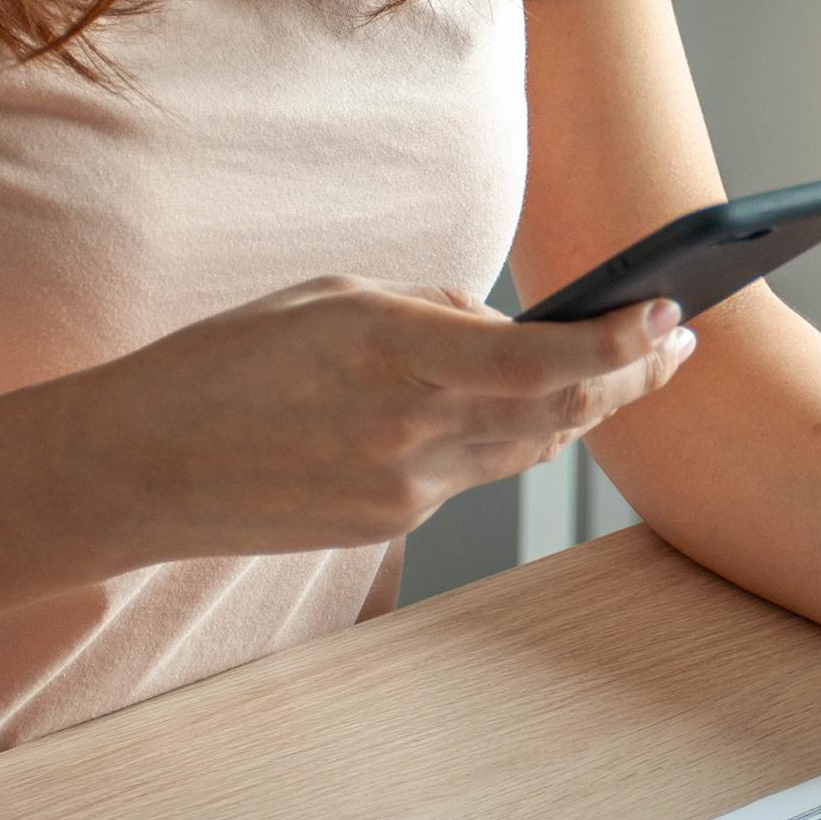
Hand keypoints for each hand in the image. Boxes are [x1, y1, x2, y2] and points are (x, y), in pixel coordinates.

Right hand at [54, 275, 695, 562]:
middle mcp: (412, 428)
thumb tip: (509, 327)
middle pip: (561, 412)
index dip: (617, 343)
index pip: (540, 358)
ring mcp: (405, 487)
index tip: (669, 316)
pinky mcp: (393, 523)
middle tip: (678, 342)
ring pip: (530, 447)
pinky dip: (509, 436)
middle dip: (631, 375)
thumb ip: (435, 310)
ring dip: (585, 408)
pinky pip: (475, 473)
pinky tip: (522, 407)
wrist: (142, 467)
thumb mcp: (335, 297)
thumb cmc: (229, 361)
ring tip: (628, 367)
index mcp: (395, 352)